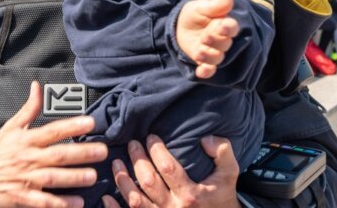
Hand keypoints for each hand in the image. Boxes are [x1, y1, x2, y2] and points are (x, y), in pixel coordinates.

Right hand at [0, 81, 105, 207]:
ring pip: (52, 178)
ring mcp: (25, 179)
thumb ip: (29, 109)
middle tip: (102, 151)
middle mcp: (28, 158)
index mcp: (27, 140)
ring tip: (93, 176)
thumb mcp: (11, 127)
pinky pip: (43, 202)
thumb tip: (37, 86)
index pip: (52, 130)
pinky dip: (60, 203)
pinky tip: (77, 202)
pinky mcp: (22, 198)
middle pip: (57, 154)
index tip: (91, 122)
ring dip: (74, 178)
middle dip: (81, 153)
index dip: (72, 125)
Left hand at [102, 134, 238, 207]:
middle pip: (148, 182)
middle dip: (137, 159)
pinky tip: (106, 197)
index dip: (156, 150)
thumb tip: (205, 139)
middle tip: (132, 144)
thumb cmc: (222, 196)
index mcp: (191, 194)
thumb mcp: (230, 173)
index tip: (151, 137)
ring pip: (135, 200)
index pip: (167, 168)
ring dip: (122, 181)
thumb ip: (223, 151)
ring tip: (116, 163)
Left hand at [174, 0, 238, 78]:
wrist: (182, 25)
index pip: (232, 28)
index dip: (229, 29)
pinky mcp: (204, 61)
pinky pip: (209, 70)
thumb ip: (215, 5)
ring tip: (199, 51)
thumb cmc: (195, 14)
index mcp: (224, 24)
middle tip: (205, 37)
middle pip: (225, 44)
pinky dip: (206, 72)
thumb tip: (229, 0)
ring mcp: (213, 51)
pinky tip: (200, 72)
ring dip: (209, 57)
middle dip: (215, 42)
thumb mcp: (201, 6)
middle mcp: (222, 40)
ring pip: (217, 58)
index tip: (223, 27)